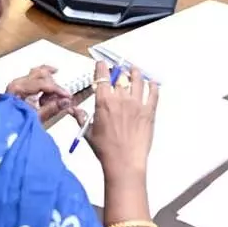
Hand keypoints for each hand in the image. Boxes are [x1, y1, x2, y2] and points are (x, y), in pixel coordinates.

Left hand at [7, 66, 77, 122]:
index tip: (67, 96)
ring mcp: (17, 84)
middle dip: (53, 85)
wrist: (2, 130)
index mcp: (18, 88)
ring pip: (38, 74)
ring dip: (49, 84)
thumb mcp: (34, 119)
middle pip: (41, 74)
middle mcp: (16, 83)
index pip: (42, 83)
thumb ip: (51, 109)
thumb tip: (64, 101)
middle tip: (62, 96)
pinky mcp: (19, 87)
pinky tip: (47, 92)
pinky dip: (44, 83)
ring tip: (49, 99)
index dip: (57, 89)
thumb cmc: (12, 125)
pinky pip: (34, 78)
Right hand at [87, 62, 157, 179]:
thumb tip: (73, 110)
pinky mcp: (149, 111)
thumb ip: (81, 118)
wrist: (124, 162)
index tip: (101, 63)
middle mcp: (121, 99)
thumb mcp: (89, 132)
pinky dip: (153, 86)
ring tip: (134, 69)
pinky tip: (152, 82)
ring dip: (135, 72)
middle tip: (118, 70)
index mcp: (104, 102)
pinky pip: (153, 93)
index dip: (101, 67)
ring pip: (137, 80)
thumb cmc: (106, 150)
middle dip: (118, 71)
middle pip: (120, 77)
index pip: (102, 76)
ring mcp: (137, 104)